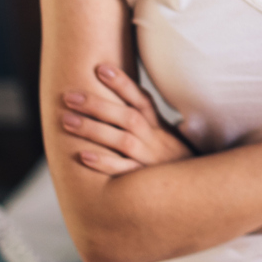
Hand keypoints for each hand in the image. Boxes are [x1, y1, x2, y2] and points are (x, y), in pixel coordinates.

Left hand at [61, 64, 194, 174]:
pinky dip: (104, 163)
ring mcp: (150, 160)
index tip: (100, 68)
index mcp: (160, 129)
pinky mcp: (145, 182)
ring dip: (94, 129)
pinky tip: (83, 156)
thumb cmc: (173, 164)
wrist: (194, 193)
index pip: (142, 100)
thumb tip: (120, 102)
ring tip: (66, 120)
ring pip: (123, 140)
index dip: (123, 83)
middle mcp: (156, 141)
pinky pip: (124, 171)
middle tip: (69, 96)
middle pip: (128, 117)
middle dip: (98, 105)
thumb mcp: (167, 140)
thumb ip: (147, 123)